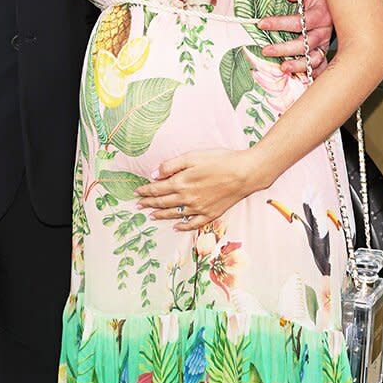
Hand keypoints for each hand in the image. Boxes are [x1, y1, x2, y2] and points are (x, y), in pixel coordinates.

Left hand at [136, 150, 262, 231]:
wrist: (245, 173)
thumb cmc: (220, 160)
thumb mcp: (192, 156)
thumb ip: (171, 165)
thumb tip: (154, 175)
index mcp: (181, 182)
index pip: (157, 189)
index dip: (145, 190)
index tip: (137, 192)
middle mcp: (187, 198)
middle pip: (162, 202)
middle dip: (149, 203)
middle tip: (139, 205)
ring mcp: (199, 208)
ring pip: (174, 214)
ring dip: (161, 215)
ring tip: (151, 216)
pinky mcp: (210, 213)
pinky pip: (192, 223)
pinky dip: (182, 226)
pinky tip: (176, 226)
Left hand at [258, 0, 331, 75]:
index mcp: (321, 14)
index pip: (299, 22)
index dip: (279, 23)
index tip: (261, 23)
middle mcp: (324, 31)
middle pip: (305, 44)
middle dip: (284, 48)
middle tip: (266, 50)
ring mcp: (324, 43)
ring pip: (314, 59)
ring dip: (299, 65)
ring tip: (283, 68)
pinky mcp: (323, 50)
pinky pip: (321, 66)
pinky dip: (313, 74)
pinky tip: (302, 79)